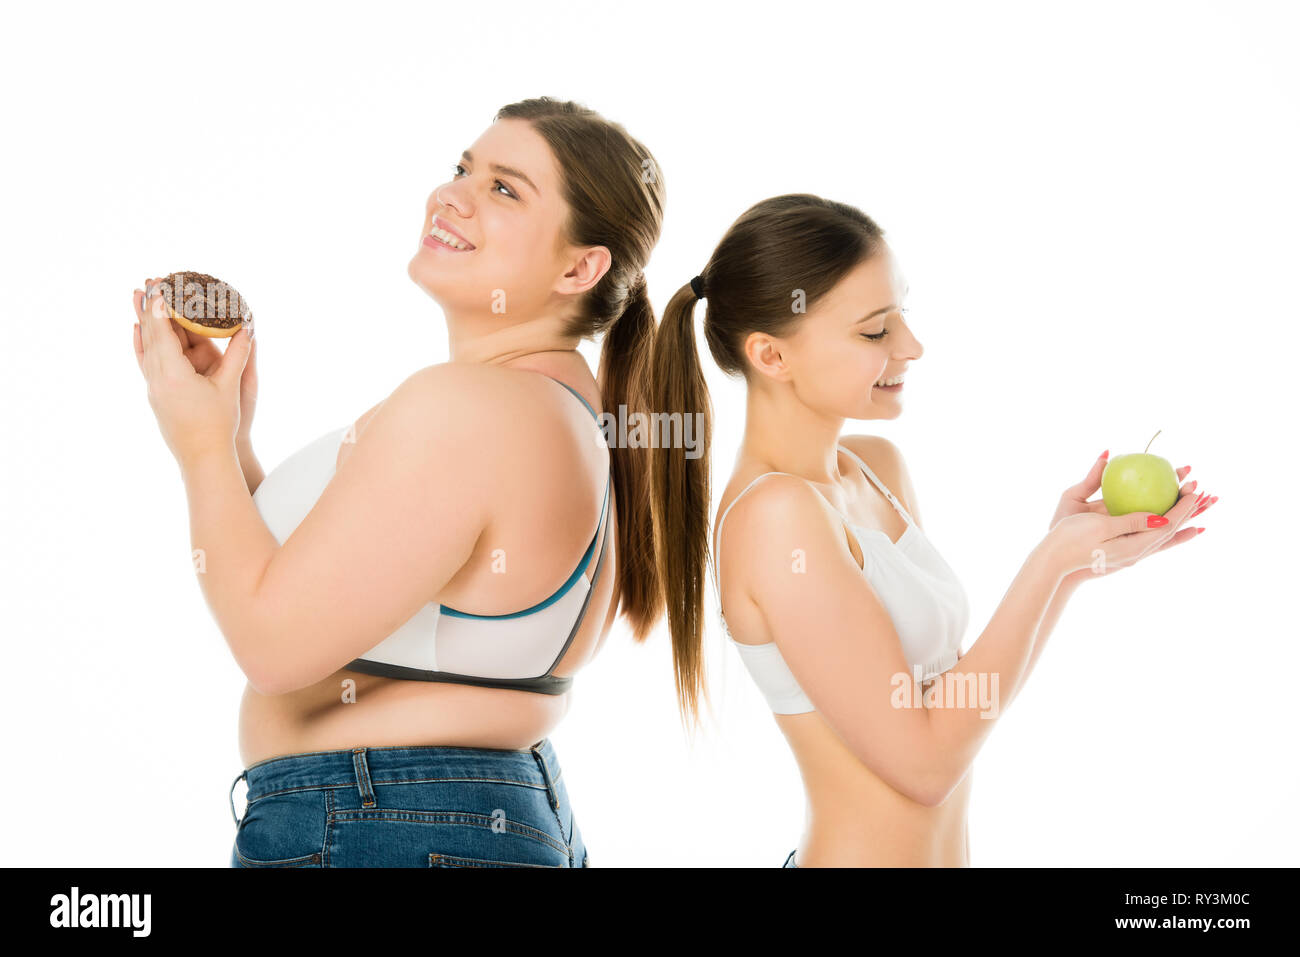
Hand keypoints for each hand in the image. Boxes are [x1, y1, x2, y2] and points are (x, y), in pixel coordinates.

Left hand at [133, 277, 254, 468]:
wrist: (203, 457)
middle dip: (149, 306)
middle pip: (149, 334)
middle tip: (150, 280)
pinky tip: (138, 330)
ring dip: (143, 319)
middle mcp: (156, 378)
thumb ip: (239, 354)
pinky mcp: (155, 393)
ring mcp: (152, 386)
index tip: (159, 285)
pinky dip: (141, 341)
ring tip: (137, 295)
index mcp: (173, 374)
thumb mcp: (230, 386)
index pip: (162, 331)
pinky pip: (144, 359)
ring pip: (144, 345)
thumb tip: (249, 327)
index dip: (160, 306)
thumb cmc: (220, 424)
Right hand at [1044, 479, 1209, 581]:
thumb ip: (1130, 521)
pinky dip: (1168, 530)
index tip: (1195, 487)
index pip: (1167, 524)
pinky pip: (1151, 537)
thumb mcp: (1099, 527)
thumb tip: (1160, 516)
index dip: (1183, 506)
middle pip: (1170, 530)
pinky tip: (1172, 526)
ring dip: (1182, 520)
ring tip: (1201, 510)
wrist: (1053, 560)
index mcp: (1134, 546)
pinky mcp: (1122, 551)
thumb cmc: (1071, 540)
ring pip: (1164, 535)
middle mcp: (1137, 552)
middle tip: (1200, 489)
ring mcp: (1130, 553)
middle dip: (1188, 510)